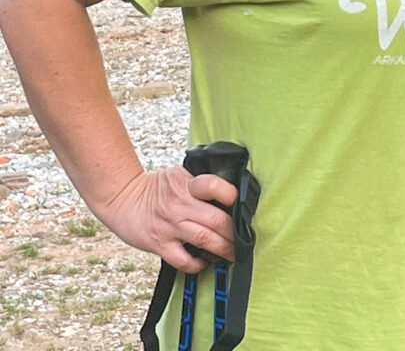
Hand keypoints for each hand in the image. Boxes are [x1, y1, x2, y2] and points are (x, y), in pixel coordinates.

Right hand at [98, 166, 238, 271]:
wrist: (123, 199)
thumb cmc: (155, 187)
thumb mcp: (179, 175)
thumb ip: (200, 182)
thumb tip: (228, 192)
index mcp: (187, 184)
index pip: (215, 186)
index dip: (233, 196)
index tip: (245, 206)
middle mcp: (180, 205)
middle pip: (217, 219)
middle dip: (236, 232)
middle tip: (246, 239)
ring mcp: (170, 226)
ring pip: (205, 239)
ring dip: (224, 249)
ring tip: (234, 254)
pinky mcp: (160, 244)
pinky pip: (183, 260)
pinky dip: (197, 264)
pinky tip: (204, 262)